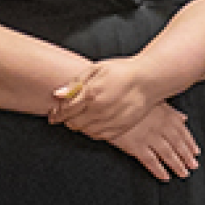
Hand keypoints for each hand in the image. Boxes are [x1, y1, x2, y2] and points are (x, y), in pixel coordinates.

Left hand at [42, 56, 166, 138]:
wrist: (150, 80)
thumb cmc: (123, 71)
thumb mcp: (96, 69)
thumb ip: (75, 82)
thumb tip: (57, 95)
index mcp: (91, 94)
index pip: (65, 110)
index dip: (56, 113)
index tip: (54, 113)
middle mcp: (99, 110)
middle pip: (72, 123)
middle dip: (67, 119)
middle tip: (69, 113)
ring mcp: (110, 121)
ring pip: (83, 131)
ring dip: (79, 125)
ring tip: (83, 115)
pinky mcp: (119, 128)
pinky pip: (97, 136)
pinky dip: (91, 131)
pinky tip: (95, 121)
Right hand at [101, 103, 202, 180]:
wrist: (110, 103)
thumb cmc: (132, 100)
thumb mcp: (154, 100)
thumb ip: (171, 111)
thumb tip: (184, 118)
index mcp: (167, 116)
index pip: (183, 132)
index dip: (191, 144)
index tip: (196, 153)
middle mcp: (161, 127)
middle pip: (178, 145)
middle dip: (187, 157)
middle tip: (193, 166)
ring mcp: (150, 137)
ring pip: (168, 154)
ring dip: (177, 165)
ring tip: (184, 174)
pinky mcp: (136, 146)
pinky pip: (151, 161)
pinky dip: (159, 170)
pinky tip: (165, 177)